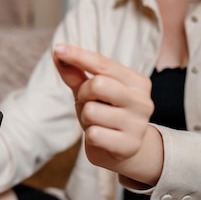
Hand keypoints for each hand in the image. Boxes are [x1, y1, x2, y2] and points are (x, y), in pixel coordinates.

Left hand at [53, 44, 162, 185]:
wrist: (122, 151)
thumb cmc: (105, 114)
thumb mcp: (89, 92)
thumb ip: (75, 73)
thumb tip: (58, 52)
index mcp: (137, 82)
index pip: (104, 64)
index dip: (79, 56)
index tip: (58, 48)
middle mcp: (143, 101)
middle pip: (98, 85)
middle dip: (83, 94)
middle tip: (89, 103)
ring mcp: (138, 125)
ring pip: (91, 111)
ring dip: (85, 118)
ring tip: (96, 122)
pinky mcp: (129, 146)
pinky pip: (93, 134)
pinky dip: (90, 136)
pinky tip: (102, 138)